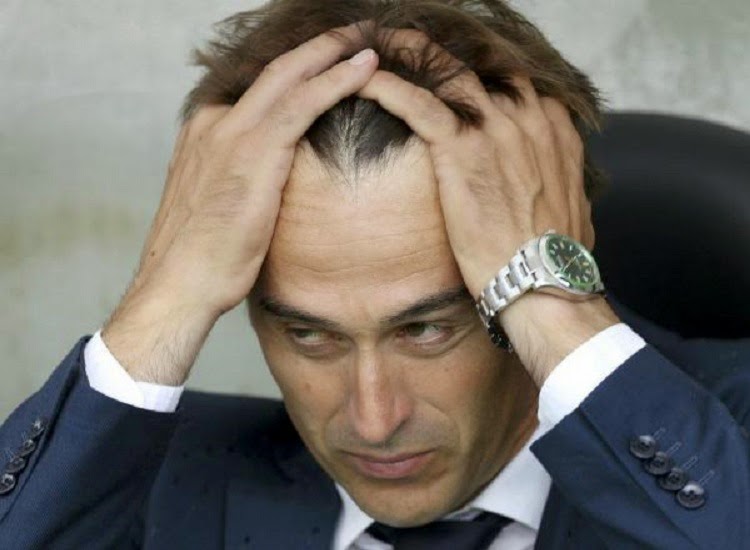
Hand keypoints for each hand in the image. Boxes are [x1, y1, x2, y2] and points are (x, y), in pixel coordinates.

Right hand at [102, 26, 378, 383]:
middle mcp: (214, 123)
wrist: (179, 285)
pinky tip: (366, 68)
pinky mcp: (253, 151)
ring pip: (290, 77)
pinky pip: (303, 103)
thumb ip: (244, 182)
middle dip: (317, 48)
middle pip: (274, 72)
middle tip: (352, 34)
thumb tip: (273, 188)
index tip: (324, 69)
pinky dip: (337, 80)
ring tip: (365, 39)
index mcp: (206, 134)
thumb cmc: (204, 259)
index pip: (258, 93)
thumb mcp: (222, 208)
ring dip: (332, 52)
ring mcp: (231, 132)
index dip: (296, 76)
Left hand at [357, 36, 617, 384]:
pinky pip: (419, 104)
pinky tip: (364, 81)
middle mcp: (528, 116)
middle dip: (442, 53)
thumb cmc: (551, 256)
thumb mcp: (567, 203)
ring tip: (376, 47)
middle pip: (479, 65)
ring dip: (409, 55)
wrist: (545, 283)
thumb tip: (546, 181)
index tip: (449, 76)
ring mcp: (496, 129)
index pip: (511, 81)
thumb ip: (555, 175)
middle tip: (409, 46)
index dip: (478, 74)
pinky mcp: (463, 149)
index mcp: (553, 127)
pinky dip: (388, 87)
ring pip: (447, 72)